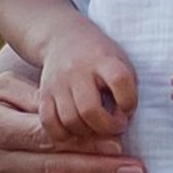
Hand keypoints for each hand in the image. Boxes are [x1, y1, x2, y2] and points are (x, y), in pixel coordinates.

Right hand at [38, 19, 139, 147]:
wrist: (63, 38)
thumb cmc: (100, 56)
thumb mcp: (120, 61)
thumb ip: (128, 88)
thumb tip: (123, 120)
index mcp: (103, 59)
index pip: (119, 80)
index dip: (128, 101)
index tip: (128, 109)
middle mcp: (78, 70)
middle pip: (90, 109)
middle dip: (106, 126)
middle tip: (114, 127)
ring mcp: (58, 82)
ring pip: (70, 120)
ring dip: (87, 133)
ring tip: (96, 129)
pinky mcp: (44, 94)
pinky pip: (50, 123)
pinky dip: (64, 134)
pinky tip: (76, 131)